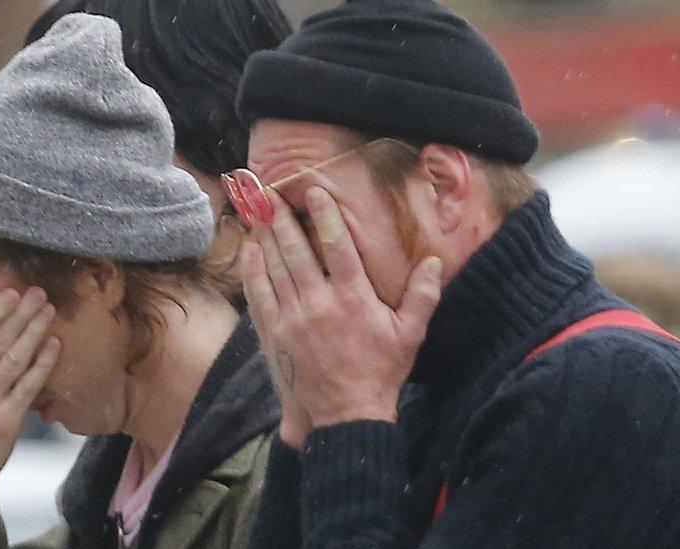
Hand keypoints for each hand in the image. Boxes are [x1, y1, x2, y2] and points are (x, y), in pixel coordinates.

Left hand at [240, 185, 441, 432]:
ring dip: (264, 236)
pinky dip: (252, 270)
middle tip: (270, 192)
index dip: (324, 215)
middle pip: (297, 250)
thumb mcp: (409, 335)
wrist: (344, 416)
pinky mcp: (275, 334)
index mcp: (354, 298)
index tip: (313, 191)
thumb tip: (434, 260)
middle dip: (283, 218)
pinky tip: (248, 250)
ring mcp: (293, 318)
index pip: (337, 246)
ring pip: (274, 268)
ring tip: (257, 211)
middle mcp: (320, 303)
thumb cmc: (379, 374)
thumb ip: (422, 296)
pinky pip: (259, 295)